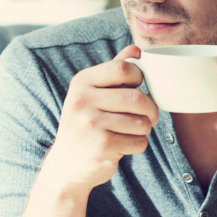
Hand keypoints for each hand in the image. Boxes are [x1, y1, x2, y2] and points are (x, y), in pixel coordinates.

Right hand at [43, 45, 158, 195]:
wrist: (65, 166)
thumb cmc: (84, 124)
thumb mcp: (91, 94)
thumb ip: (113, 70)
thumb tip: (136, 50)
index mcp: (82, 82)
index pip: (123, 68)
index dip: (139, 78)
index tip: (138, 88)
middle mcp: (83, 101)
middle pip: (137, 97)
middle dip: (151, 109)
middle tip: (149, 116)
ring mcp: (92, 123)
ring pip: (142, 122)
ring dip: (145, 129)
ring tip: (133, 131)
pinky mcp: (103, 146)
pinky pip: (139, 141)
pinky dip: (138, 145)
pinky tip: (125, 145)